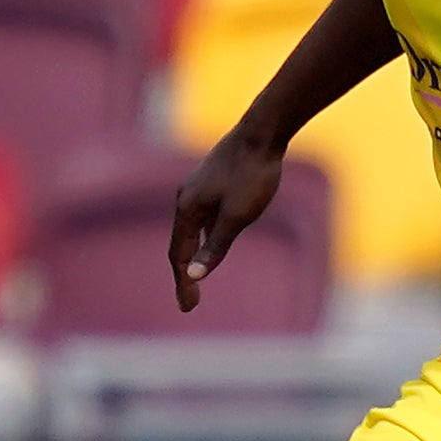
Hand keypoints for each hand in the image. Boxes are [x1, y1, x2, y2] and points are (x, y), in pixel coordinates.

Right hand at [168, 131, 283, 311]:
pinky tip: (213, 241)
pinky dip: (203, 237)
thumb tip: (193, 275)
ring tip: (196, 278)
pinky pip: (202, 218)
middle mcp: (185, 198)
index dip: (183, 283)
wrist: (262, 133)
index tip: (188, 307)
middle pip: (181, 244)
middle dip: (185, 274)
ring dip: (193, 255)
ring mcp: (197, 189)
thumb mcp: (237, 216)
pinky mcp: (211, 182)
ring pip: (191, 230)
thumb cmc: (252, 175)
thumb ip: (215, 247)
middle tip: (190, 302)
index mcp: (187, 209)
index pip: (179, 255)